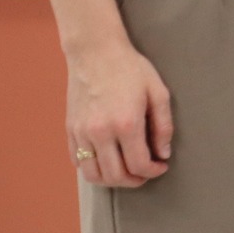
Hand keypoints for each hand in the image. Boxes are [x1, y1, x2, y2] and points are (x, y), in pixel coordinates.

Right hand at [65, 35, 173, 187]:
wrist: (95, 52)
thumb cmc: (130, 69)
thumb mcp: (158, 92)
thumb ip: (163, 126)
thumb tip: (163, 154)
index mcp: (126, 123)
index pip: (139, 164)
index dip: (153, 171)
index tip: (161, 166)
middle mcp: (100, 132)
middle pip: (115, 175)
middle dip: (135, 180)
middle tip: (146, 173)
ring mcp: (81, 132)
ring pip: (93, 174)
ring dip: (112, 180)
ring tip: (127, 172)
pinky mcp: (70, 129)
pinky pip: (78, 162)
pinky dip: (93, 169)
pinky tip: (108, 161)